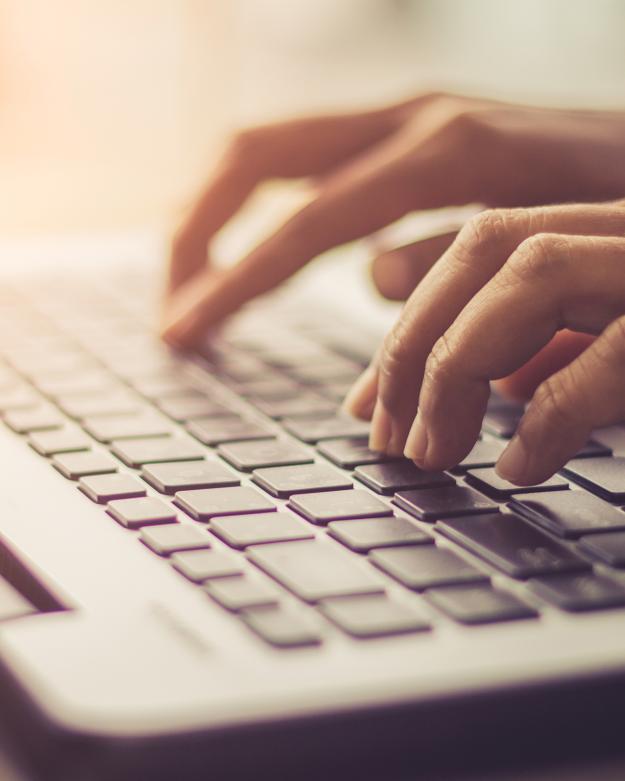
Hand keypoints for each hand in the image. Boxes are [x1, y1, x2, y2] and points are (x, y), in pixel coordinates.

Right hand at [161, 93, 624, 345]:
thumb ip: (459, 261)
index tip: (181, 333)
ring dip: (218, 214)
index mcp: (444, 150)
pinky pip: (310, 160)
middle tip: (173, 308)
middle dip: (196, 233)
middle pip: (256, 157)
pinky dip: (266, 207)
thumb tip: (372, 279)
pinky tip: (260, 253)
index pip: (302, 223)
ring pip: (271, 147)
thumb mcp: (558, 247)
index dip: (233, 282)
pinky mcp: (411, 129)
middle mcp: (411, 116)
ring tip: (194, 284)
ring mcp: (407, 114)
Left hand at [344, 200, 624, 484]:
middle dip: (412, 342)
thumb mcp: (623, 341)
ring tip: (433, 452)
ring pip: (534, 269)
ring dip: (458, 367)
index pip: (481, 245)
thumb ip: (557, 340)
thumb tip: (497, 376)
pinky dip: (552, 414)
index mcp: (610, 227)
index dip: (410, 323)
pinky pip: (614, 351)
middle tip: (384, 437)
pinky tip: (519, 468)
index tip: (366, 404)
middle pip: (487, 242)